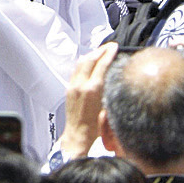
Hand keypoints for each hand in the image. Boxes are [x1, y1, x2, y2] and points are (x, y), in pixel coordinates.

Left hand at [59, 43, 117, 158]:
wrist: (77, 137)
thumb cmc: (95, 129)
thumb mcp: (108, 109)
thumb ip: (109, 90)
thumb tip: (113, 76)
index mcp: (92, 90)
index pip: (101, 64)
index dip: (108, 53)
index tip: (114, 47)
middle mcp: (81, 85)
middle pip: (90, 59)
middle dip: (100, 50)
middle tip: (109, 46)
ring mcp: (73, 85)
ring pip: (81, 62)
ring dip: (91, 54)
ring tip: (101, 51)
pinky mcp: (69, 88)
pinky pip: (76, 69)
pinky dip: (84, 62)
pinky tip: (89, 62)